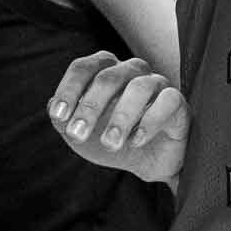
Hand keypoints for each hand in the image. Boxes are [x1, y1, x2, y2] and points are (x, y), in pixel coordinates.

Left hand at [47, 51, 188, 185]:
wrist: (150, 162)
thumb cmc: (115, 140)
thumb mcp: (84, 135)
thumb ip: (66, 120)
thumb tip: (52, 106)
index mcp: (106, 71)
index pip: (84, 67)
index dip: (69, 89)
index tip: (59, 117)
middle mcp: (131, 71)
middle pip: (108, 76)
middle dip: (90, 106)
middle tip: (78, 135)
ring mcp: (157, 84)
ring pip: (139, 86)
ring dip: (120, 116)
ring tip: (110, 143)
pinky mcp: (177, 103)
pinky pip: (167, 101)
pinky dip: (150, 120)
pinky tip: (136, 140)